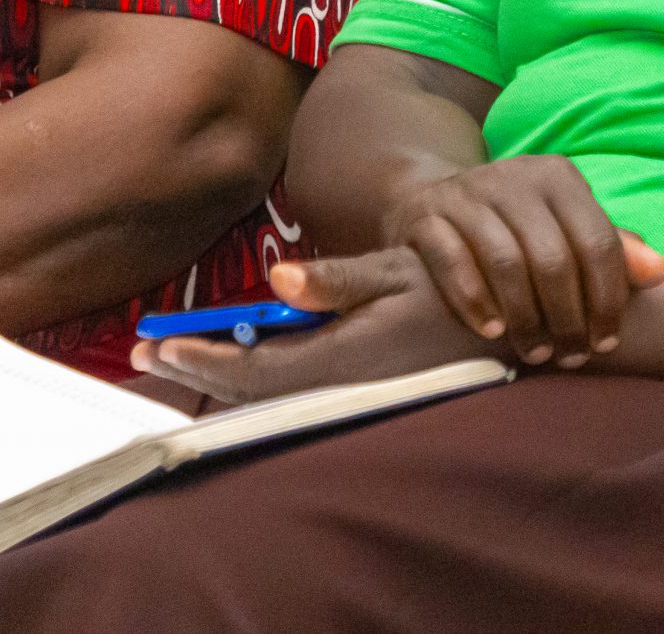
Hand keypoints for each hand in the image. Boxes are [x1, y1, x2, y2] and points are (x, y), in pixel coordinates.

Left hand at [130, 251, 492, 405]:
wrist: (514, 325)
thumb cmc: (459, 290)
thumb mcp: (400, 270)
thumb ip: (337, 279)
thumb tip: (279, 280)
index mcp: (346, 358)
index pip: (255, 369)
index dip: (203, 358)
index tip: (159, 343)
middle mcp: (342, 386)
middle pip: (252, 391)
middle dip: (198, 368)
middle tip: (149, 349)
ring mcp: (350, 393)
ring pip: (270, 393)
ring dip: (222, 373)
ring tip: (179, 352)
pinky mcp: (359, 389)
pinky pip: (292, 390)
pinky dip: (255, 375)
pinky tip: (240, 357)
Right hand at [382, 156, 663, 370]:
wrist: (436, 197)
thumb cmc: (517, 224)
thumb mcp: (565, 226)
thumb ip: (611, 250)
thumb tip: (659, 274)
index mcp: (558, 177)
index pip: (597, 240)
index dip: (607, 297)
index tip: (607, 341)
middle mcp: (514, 177)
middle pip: (553, 256)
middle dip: (567, 316)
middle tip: (571, 356)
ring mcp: (467, 193)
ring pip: (505, 261)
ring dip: (524, 316)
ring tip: (534, 352)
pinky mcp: (426, 215)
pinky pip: (452, 261)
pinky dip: (474, 300)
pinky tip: (490, 331)